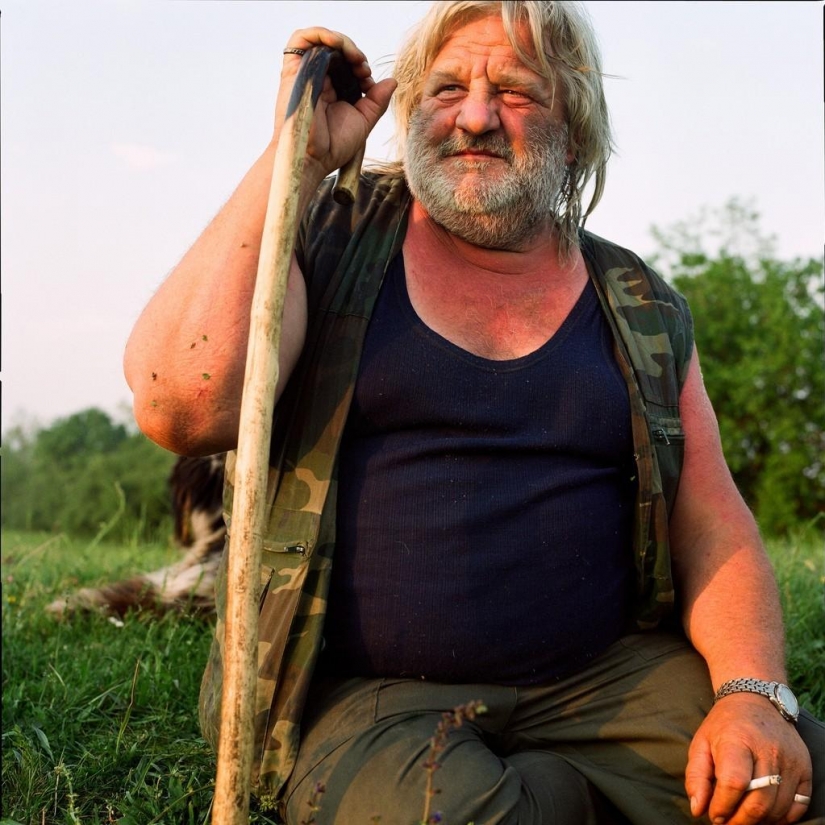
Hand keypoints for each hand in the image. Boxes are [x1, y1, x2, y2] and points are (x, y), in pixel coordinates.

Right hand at [275, 27, 396, 185]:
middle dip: (354, 54)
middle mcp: (318, 80)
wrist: (313, 159)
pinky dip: (320, 33)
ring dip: (343, 43)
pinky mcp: (292, 71)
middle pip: (336, 51)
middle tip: (364, 70)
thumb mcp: (363, 121)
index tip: (368, 81)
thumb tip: (393, 81)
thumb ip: (377, 101)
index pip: (346, 64)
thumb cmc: (334, 147)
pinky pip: (301, 38)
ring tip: (355, 58)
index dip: (360, 65)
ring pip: (322, 41)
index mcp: (332, 90)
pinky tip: (337, 44)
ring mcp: (305, 74)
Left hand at [685, 693, 812, 823]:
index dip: (723, 806)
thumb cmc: (724, 726)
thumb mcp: (701, 743)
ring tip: (743, 817)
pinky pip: (799, 805)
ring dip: (759, 821)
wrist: (755, 701)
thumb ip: (696, 776)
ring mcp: (790, 759)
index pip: (734, 782)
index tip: (714, 815)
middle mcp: (768, 749)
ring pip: (778, 807)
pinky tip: (765, 814)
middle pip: (758, 801)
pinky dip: (782, 817)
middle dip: (740, 821)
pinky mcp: (805, 767)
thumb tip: (698, 809)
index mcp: (737, 739)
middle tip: (728, 822)